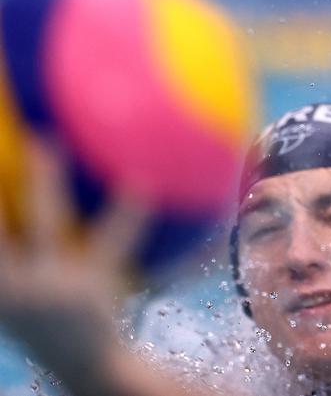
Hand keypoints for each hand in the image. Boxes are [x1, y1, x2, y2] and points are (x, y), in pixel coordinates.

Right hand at [0, 139, 147, 392]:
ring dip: (43, 179)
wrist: (86, 366)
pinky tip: (138, 184)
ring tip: (48, 142)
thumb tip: (9, 217)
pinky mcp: (91, 281)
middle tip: (5, 142)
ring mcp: (50, 281)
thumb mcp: (19, 297)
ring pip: (43, 218)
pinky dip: (126, 215)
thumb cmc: (51, 323)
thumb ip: (12, 262)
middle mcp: (13, 282)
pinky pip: (110, 240)